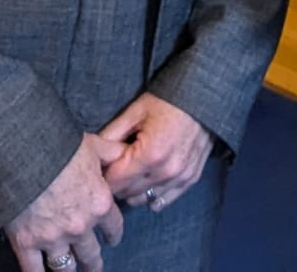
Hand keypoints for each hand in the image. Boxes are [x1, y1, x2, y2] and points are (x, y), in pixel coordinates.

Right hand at [4, 132, 124, 271]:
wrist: (24, 156)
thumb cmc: (62, 148)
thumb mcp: (95, 146)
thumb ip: (113, 154)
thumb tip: (128, 153)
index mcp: (100, 204)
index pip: (114, 226)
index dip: (114, 233)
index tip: (112, 239)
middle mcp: (80, 227)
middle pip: (91, 254)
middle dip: (94, 262)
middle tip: (94, 267)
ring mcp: (53, 238)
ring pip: (65, 266)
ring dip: (69, 271)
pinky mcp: (27, 244)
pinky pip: (33, 270)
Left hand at [99, 92, 212, 212]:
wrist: (205, 96)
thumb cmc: (168, 100)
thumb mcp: (135, 111)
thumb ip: (111, 135)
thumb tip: (91, 153)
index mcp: (149, 154)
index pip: (113, 181)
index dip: (102, 175)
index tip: (99, 166)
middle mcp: (165, 171)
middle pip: (127, 193)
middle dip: (116, 183)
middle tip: (113, 168)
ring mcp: (180, 177)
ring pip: (144, 199)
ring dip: (133, 190)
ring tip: (131, 173)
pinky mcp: (191, 178)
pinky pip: (164, 200)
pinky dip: (152, 195)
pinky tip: (147, 182)